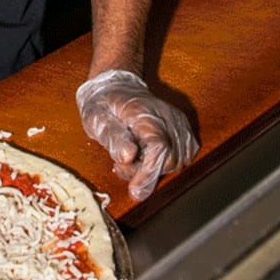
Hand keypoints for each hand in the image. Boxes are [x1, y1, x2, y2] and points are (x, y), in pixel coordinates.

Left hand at [76, 69, 198, 201]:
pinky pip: (183, 157)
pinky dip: (166, 163)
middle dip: (146, 173)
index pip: (159, 147)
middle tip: (120, 165)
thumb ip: (112, 137)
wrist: (116, 87)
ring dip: (154, 169)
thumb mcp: (96, 118)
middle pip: (170, 159)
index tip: (134, 192)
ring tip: (130, 159)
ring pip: (178, 161)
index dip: (148, 173)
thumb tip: (129, 157)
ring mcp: (178, 122)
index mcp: (144, 112)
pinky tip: (146, 157)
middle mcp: (168, 116)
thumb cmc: (103, 103)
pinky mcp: (183, 130)